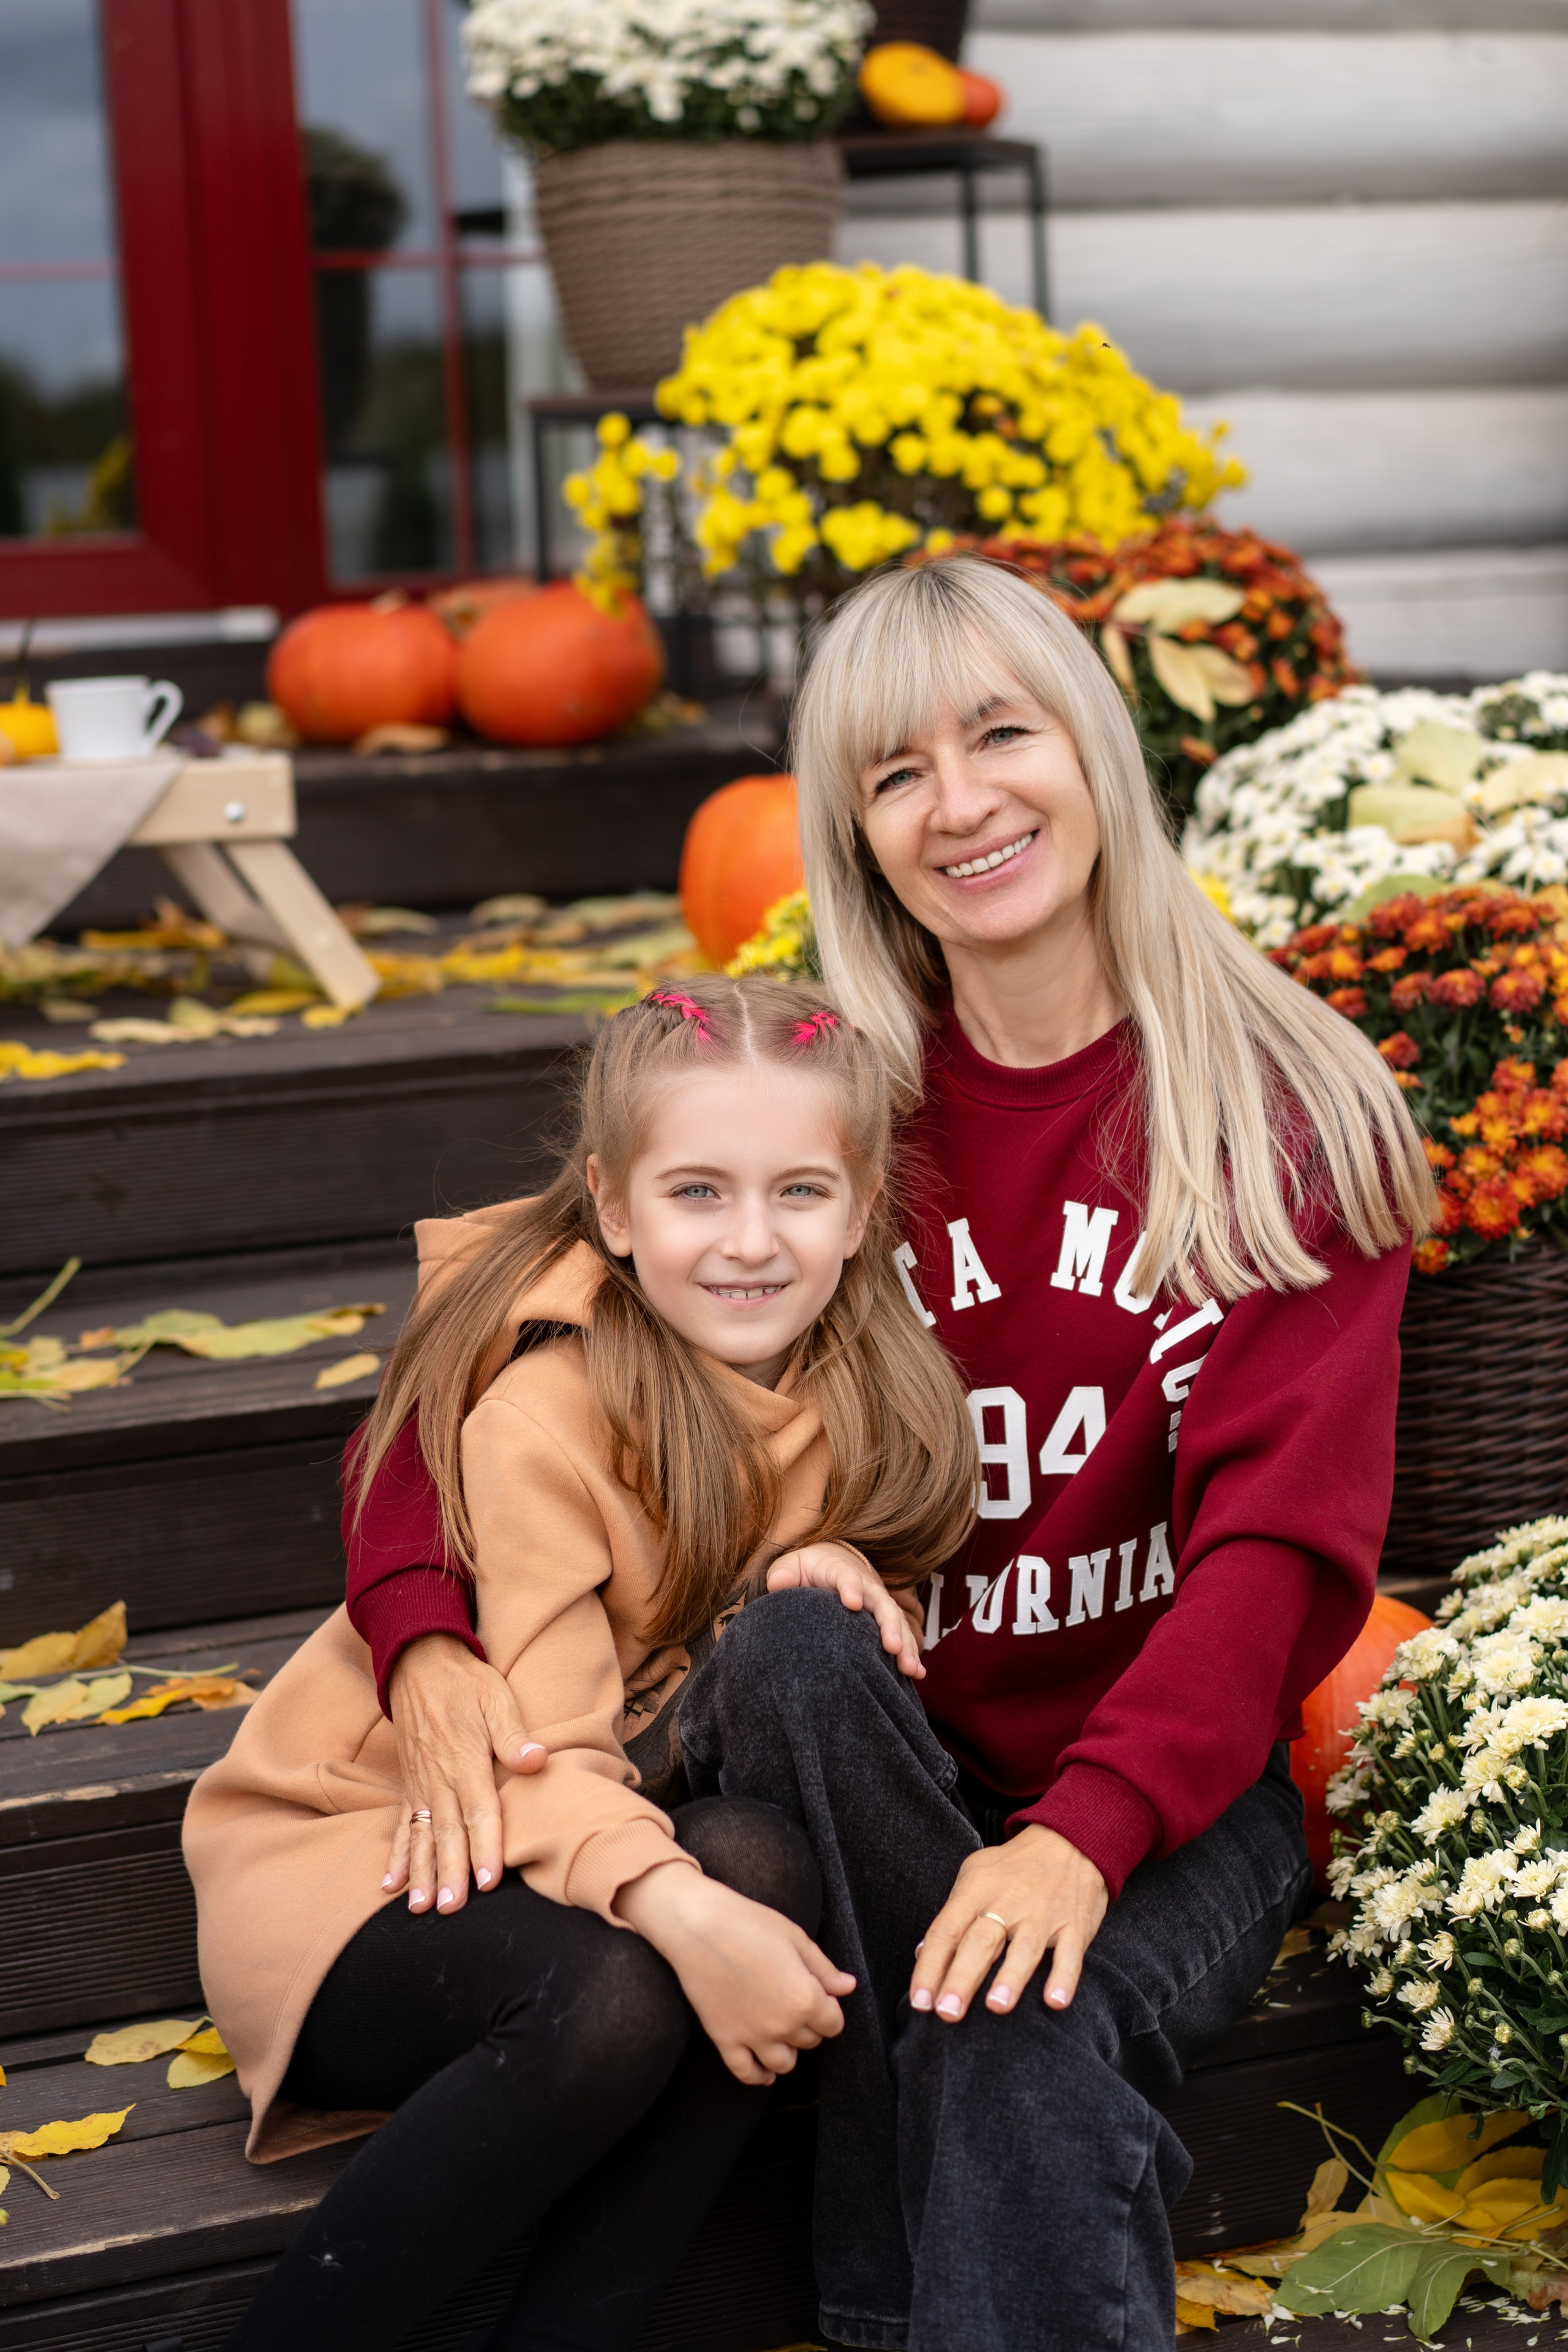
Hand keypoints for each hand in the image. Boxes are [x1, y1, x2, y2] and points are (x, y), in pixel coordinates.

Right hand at [384, 1634, 545, 1914]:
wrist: (420, 1663)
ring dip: (422, 1873)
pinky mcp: (409, 1785)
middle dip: (450, 1873)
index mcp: (465, 1760)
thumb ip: (513, 1734)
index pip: (479, 1811)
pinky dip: (396, 1856)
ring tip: (420, 1908)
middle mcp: (440, 1778)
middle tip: (452, 1909)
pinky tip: (390, 1885)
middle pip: (449, 1833)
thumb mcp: (497, 1698)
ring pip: (422, 1836)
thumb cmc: (466, 1683)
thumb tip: (537, 1760)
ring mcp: (421, 1784)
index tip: (488, 1879)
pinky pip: (401, 1825)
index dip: (486, 1846)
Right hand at [615, 1863, 855, 2086]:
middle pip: (809, 2041)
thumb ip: (824, 1968)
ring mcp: (752, 2036)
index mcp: (805, 1998)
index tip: (819, 1995)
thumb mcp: (795, 1938)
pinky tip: (764, 2070)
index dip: (829, 2009)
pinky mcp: (724, 2040)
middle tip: (794, 2001)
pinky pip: (746, 2073)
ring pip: (783, 2063)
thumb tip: (849, 1987)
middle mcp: (782, 2025)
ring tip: (781, 2032)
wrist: (697, 1925)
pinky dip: (758, 2076)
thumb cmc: (748, 1923)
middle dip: (808, 2024)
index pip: (833, 2024)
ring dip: (787, 2050)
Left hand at [766, 1542, 924, 1679]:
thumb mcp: (791, 1566)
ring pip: (896, 1622)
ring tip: (910, 1668)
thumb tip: (778, 1584)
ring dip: (905, 1644)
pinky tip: (917, 1674)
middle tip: (891, 1647)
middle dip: (888, 1624)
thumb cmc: (807, 1569)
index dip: (850, 1588)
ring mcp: (878, 1604)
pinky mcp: (885, 1620)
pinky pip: (902, 1636)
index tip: (851, 1603)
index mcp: (840, 1571)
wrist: (832, 1563)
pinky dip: (911, 1653)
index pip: (847, 1577)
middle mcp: (866, 1587)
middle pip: (881, 1603)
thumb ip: (784, 1574)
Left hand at [910, 1825, 1107, 2022]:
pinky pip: (1070, 1953)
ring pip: (1024, 1948)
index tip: (919, 2002)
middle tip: (947, 2012)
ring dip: (1010, 1977)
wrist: (1069, 1839)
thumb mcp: (974, 1876)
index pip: (946, 1930)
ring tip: (996, 2006)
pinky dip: (1064, 1977)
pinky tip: (1055, 2000)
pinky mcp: (1075, 1924)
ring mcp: (1043, 1914)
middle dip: (962, 1977)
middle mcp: (1008, 1902)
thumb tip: (923, 1955)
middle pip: (980, 1941)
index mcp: (977, 1891)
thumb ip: (952, 1916)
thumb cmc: (1013, 1867)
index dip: (930, 1966)